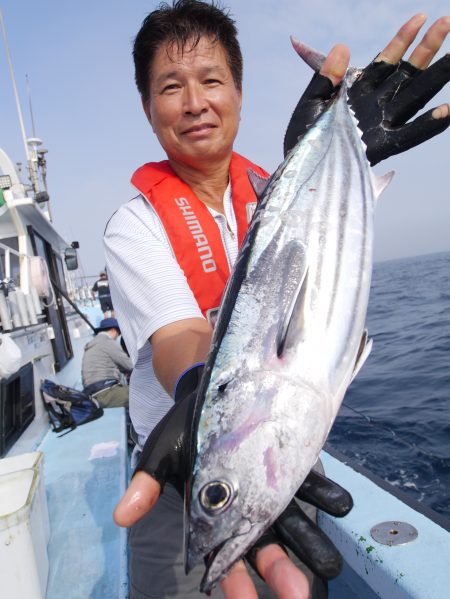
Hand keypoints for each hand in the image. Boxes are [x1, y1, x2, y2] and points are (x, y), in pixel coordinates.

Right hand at [114, 366, 352, 597]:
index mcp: (216, 516)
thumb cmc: (185, 430)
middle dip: (282, 572)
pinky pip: (309, 484)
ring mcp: (274, 489)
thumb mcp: (161, 455)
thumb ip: (146, 486)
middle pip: (267, 548)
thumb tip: (120, 517)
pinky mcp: (291, 465)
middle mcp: (249, 510)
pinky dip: (323, 494)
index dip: (235, 584)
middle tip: (300, 595)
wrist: (212, 392)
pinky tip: (338, 503)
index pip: (225, 559)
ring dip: (312, 543)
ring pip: (294, 523)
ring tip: (329, 563)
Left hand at [284, 14, 449, 163]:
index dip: (402, 40)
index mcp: (360, 91)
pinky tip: (448, 110)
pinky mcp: (380, 146)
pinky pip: (408, 135)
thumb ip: (326, 76)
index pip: (386, 60)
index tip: (420, 17)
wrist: (299, 167)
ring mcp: (380, 124)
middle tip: (447, 22)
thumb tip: (342, 46)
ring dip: (436, 76)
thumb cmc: (304, 137)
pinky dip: (428, 124)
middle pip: (408, 73)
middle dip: (427, 49)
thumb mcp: (310, 102)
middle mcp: (376, 105)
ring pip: (414, 96)